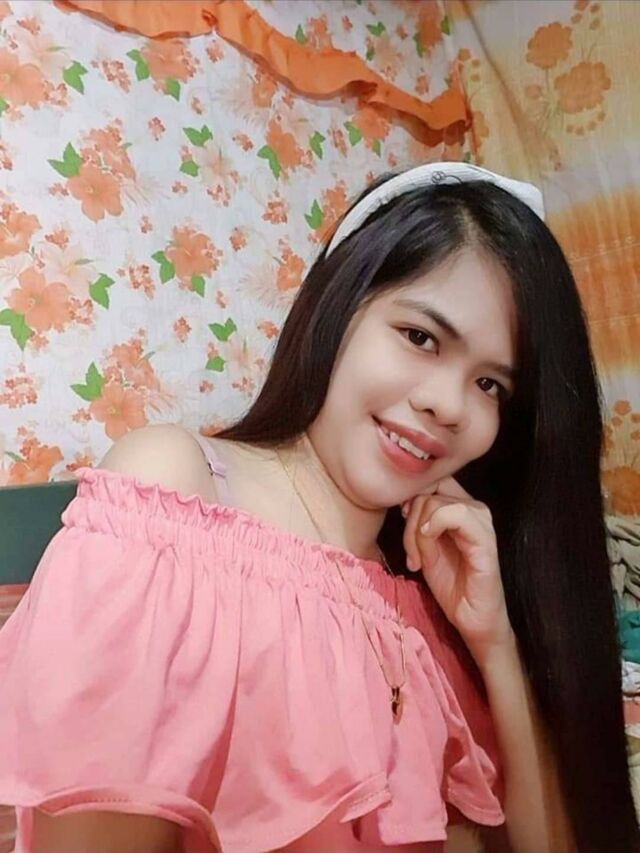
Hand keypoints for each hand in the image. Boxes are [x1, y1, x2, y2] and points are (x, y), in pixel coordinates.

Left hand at [402, 477, 513, 663]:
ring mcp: (483, 522)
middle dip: (410, 518)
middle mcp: (475, 508)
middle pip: (430, 489)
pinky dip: (433, 527)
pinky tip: (427, 551)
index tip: (403, 519)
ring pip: (436, 502)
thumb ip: (418, 522)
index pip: (433, 480)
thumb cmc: (451, 584)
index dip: (412, 495)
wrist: (472, 618)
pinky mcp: (486, 539)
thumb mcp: (425, 547)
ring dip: (416, 531)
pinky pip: (456, 514)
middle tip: (410, 550)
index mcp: (462, 507)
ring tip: (417, 559)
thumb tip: (405, 500)